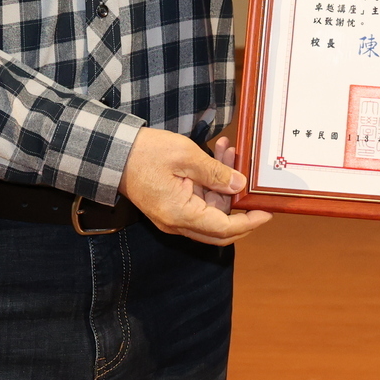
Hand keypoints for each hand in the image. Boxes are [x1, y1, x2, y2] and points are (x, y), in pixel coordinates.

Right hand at [121, 127, 272, 245]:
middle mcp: (176, 222)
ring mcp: (172, 217)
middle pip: (219, 229)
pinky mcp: (171, 207)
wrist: (113, 153)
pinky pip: (198, 203)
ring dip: (224, 185)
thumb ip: (215, 173)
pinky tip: (217, 156)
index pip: (223, 228)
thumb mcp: (186, 156)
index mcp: (180, 214)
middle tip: (256, 189)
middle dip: (240, 208)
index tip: (266, 212)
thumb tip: (240, 186)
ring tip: (229, 150)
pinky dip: (211, 183)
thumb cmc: (145, 153)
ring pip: (210, 211)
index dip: (248, 222)